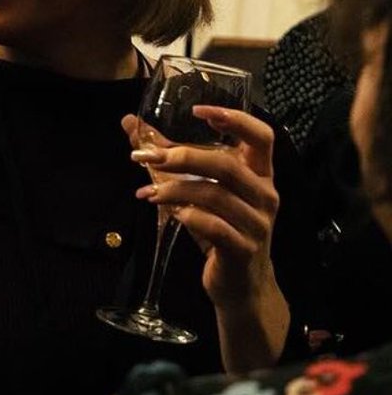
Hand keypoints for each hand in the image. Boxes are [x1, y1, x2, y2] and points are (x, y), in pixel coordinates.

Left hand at [126, 106, 280, 308]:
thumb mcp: (199, 188)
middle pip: (227, 165)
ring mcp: (256, 223)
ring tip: (147, 192)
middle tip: (148, 157)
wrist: (240, 284)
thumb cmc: (219, 227)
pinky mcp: (243, 249)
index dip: (234, 118)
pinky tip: (172, 215)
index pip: (261, 136)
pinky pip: (215, 226)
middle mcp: (264, 195)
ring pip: (215, 195)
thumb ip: (169, 156)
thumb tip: (130, 124)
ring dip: (174, 189)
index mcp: (259, 174)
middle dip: (184, 156)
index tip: (198, 110)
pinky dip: (188, 216)